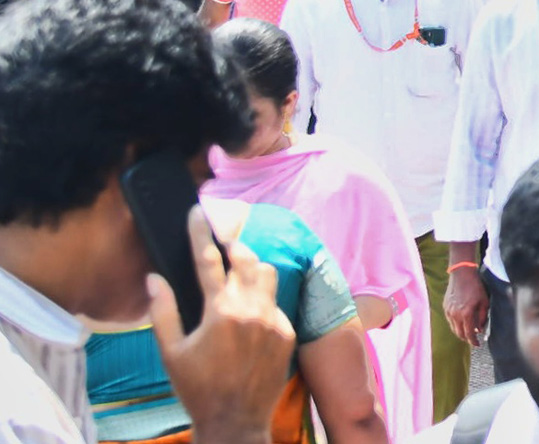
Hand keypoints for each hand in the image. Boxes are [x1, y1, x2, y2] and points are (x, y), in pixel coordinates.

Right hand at [149, 207, 295, 443]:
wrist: (235, 422)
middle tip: (221, 241)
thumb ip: (163, 311)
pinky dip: (262, 298)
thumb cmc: (197, 389)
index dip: (200, 232)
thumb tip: (154, 279)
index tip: (198, 212)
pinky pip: (276, 301)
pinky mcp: (287, 331)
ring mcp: (273, 319)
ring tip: (237, 271)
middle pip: (244, 258)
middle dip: (232, 245)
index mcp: (219, 311)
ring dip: (252, 267)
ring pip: (267, 274)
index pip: (208, 259)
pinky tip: (249, 310)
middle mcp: (251, 309)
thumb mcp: (171, 353)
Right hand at [444, 269, 489, 346]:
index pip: (469, 334)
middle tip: (472, 339)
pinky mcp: (445, 307)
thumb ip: (482, 317)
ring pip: (454, 328)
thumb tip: (480, 329)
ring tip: (468, 330)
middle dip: (466, 338)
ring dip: (461, 332)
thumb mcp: (484, 302)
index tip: (477, 344)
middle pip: (459, 334)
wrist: (462, 274)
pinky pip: (450, 320)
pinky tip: (461, 321)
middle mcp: (455, 314)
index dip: (473, 341)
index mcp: (466, 314)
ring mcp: (449, 311)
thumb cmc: (475, 286)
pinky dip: (456, 324)